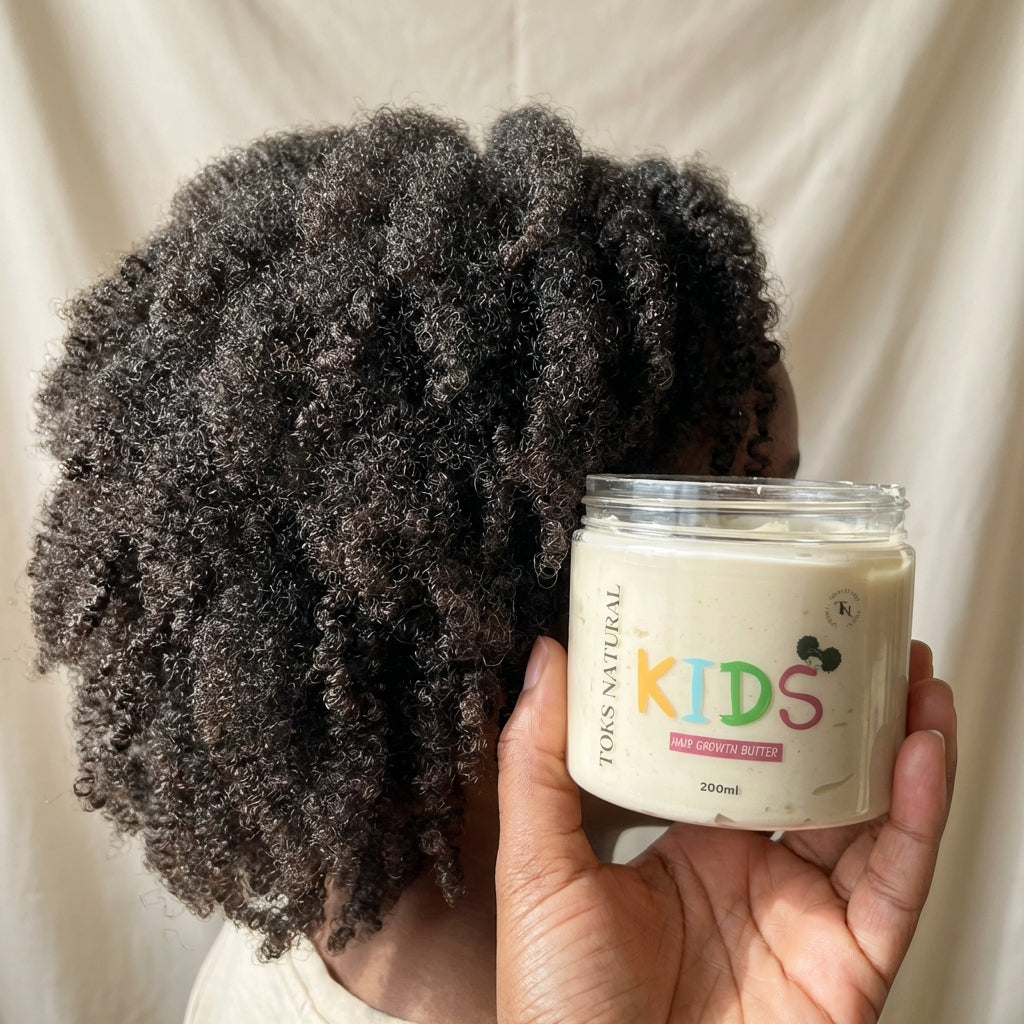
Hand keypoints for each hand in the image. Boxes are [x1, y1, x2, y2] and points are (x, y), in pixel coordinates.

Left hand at [495, 638, 955, 1023]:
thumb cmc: (562, 1008)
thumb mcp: (537, 867)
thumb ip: (537, 763)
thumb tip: (548, 659)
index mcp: (690, 847)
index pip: (742, 755)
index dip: (767, 700)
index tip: (770, 633)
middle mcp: (756, 874)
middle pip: (820, 776)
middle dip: (848, 710)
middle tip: (860, 639)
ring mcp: (805, 916)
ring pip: (873, 816)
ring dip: (900, 743)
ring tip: (909, 675)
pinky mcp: (849, 963)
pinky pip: (894, 882)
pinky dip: (918, 816)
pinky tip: (918, 752)